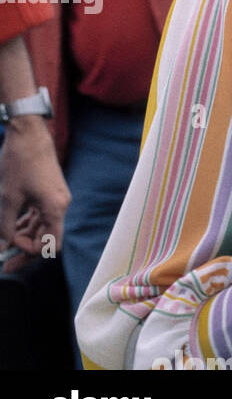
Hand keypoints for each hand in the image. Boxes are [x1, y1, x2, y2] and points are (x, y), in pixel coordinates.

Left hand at [0, 116, 69, 263]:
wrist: (28, 135)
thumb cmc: (19, 164)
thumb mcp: (8, 199)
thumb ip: (6, 226)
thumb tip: (3, 246)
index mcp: (55, 207)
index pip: (51, 244)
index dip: (29, 252)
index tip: (8, 248)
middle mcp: (60, 204)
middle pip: (47, 238)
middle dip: (26, 250)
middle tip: (6, 263)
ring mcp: (56, 197)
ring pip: (43, 227)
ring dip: (25, 237)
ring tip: (4, 245)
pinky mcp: (50, 191)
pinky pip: (41, 215)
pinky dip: (27, 224)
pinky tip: (12, 227)